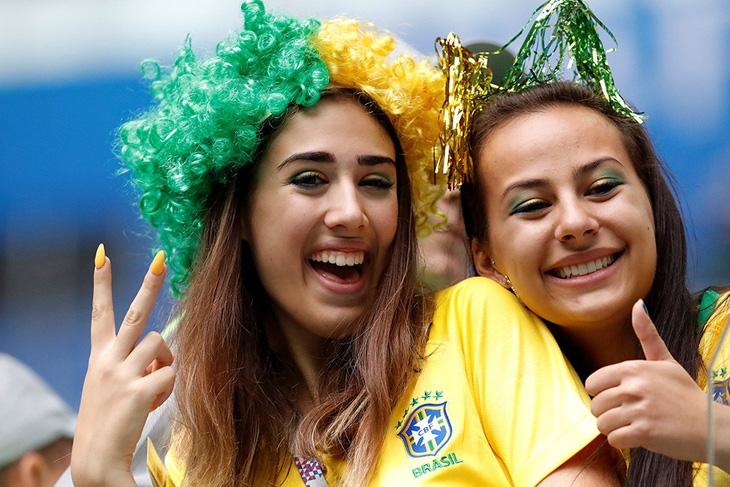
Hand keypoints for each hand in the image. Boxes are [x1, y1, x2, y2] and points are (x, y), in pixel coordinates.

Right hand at [71, 245, 174, 486]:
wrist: (94, 460)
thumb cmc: (107, 421)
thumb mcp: (113, 386)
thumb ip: (134, 364)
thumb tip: (161, 355)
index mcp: (99, 357)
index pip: (99, 312)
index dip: (102, 283)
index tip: (102, 254)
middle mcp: (108, 359)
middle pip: (135, 313)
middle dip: (149, 284)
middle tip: (160, 259)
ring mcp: (121, 373)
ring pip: (161, 346)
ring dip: (166, 364)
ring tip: (151, 388)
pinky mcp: (137, 390)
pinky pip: (170, 375)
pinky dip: (168, 389)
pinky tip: (152, 404)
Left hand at [585, 300, 707, 462]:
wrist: (710, 426)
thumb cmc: (684, 394)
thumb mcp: (666, 361)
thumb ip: (647, 335)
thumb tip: (638, 304)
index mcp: (633, 368)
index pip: (592, 383)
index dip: (602, 393)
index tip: (620, 397)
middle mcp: (633, 386)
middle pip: (595, 405)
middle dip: (608, 413)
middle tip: (630, 414)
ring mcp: (638, 409)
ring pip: (602, 423)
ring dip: (615, 429)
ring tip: (635, 425)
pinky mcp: (643, 432)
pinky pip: (613, 440)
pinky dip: (623, 442)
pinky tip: (639, 437)